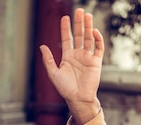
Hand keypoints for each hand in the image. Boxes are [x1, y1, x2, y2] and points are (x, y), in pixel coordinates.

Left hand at [40, 8, 103, 124]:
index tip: (65, 17)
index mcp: (68, 56)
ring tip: (88, 15)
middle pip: (79, 35)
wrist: (78, 98)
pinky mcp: (96, 62)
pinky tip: (94, 31)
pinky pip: (98, 48)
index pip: (67, 39)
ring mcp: (88, 57)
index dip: (66, 28)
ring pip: (89, 38)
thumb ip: (48, 60)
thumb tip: (42, 46)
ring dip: (88, 27)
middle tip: (79, 10)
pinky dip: (97, 39)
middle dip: (79, 23)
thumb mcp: (53, 73)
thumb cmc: (65, 88)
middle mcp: (78, 55)